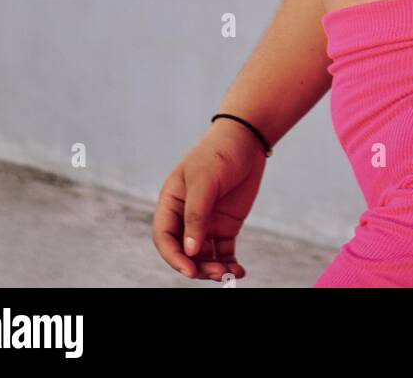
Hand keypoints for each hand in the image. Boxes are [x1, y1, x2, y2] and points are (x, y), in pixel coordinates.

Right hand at [152, 120, 268, 281]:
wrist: (248, 139)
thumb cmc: (219, 152)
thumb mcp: (205, 180)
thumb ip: (196, 215)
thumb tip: (190, 251)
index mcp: (171, 203)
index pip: (165, 237)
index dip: (174, 257)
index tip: (190, 270)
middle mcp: (185, 216)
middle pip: (184, 251)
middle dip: (197, 267)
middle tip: (217, 274)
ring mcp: (206, 222)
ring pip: (203, 256)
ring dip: (213, 268)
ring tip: (229, 273)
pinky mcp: (225, 226)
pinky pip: (223, 252)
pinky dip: (229, 263)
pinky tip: (239, 270)